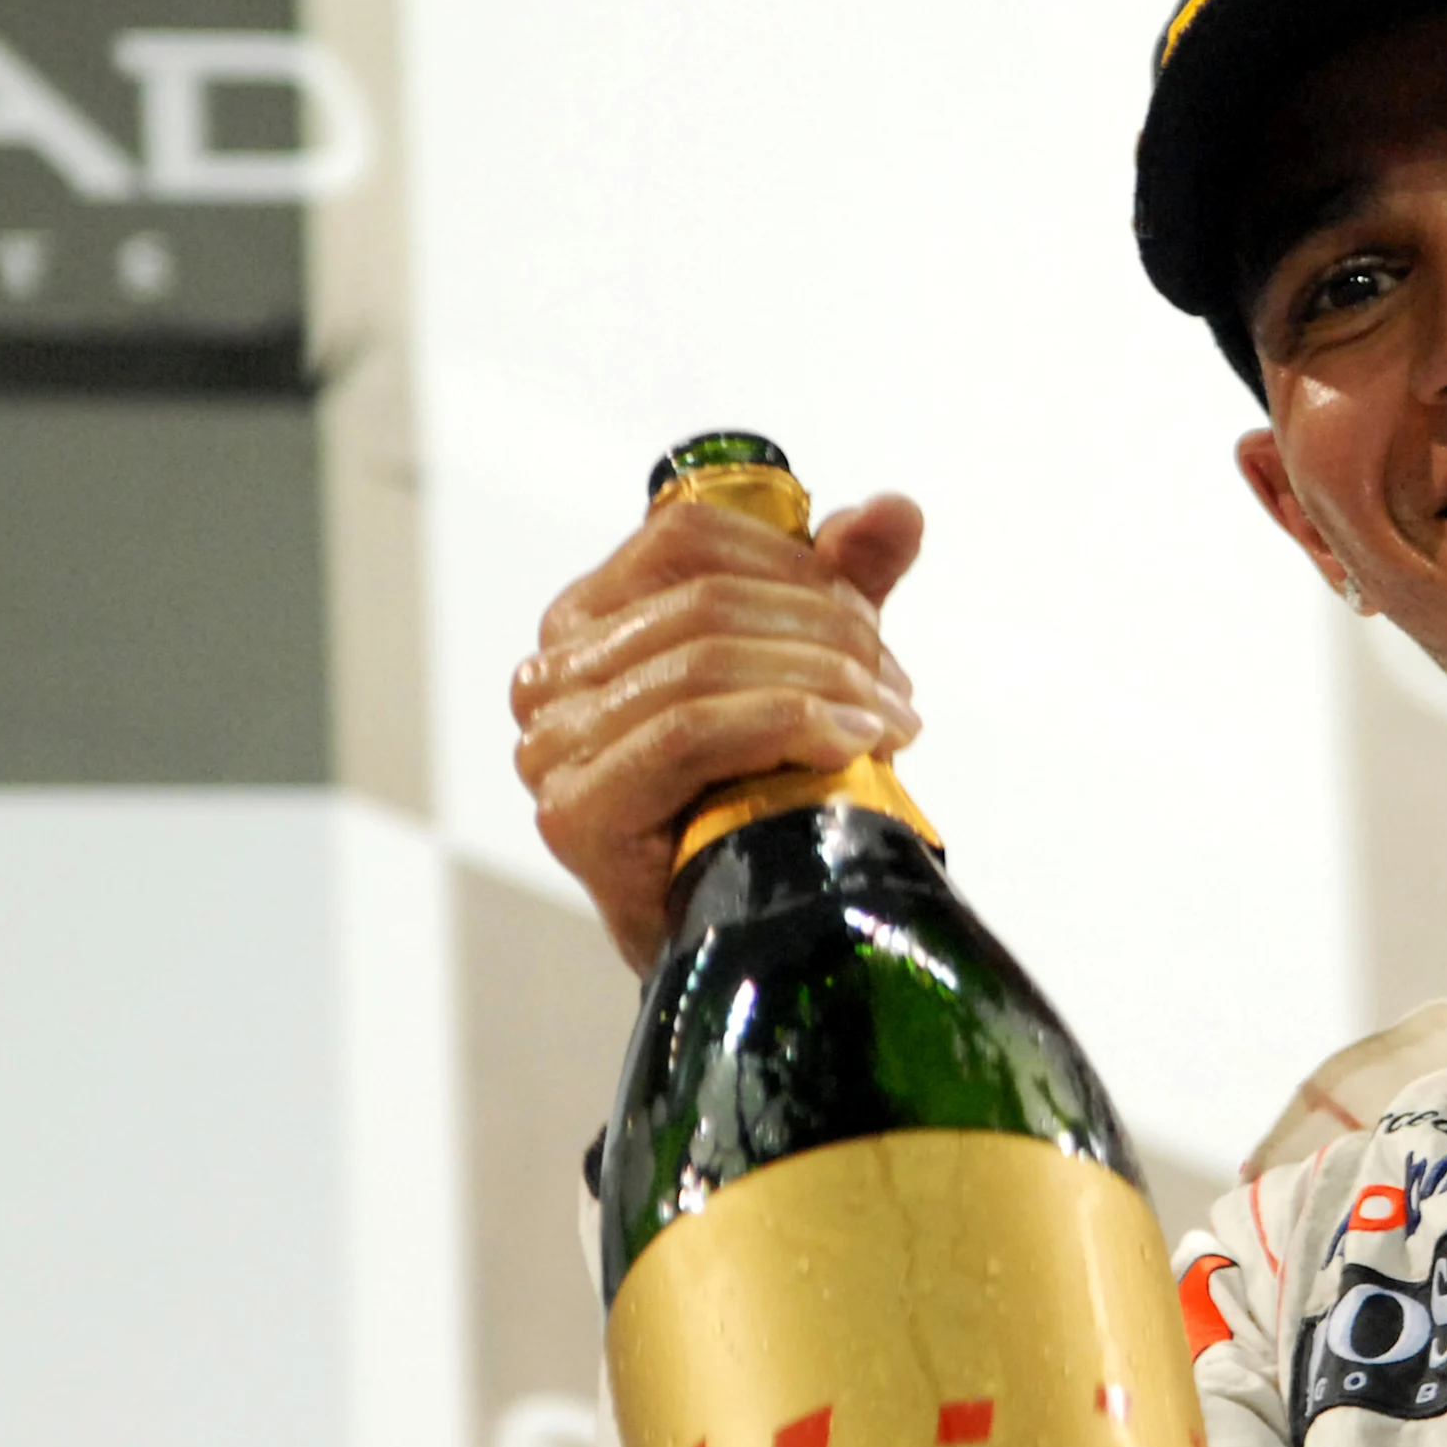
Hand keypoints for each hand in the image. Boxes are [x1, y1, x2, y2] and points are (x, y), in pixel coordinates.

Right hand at [511, 489, 924, 969]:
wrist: (742, 936)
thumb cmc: (762, 795)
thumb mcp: (805, 666)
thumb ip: (842, 583)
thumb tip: (896, 511)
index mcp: (587, 619)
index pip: (687, 538)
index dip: (794, 563)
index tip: (872, 623)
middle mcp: (550, 675)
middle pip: (705, 602)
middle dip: (826, 635)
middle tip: (896, 691)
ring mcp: (551, 747)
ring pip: (703, 664)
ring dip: (820, 683)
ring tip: (889, 725)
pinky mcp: (576, 813)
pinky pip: (687, 733)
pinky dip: (784, 724)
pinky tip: (848, 744)